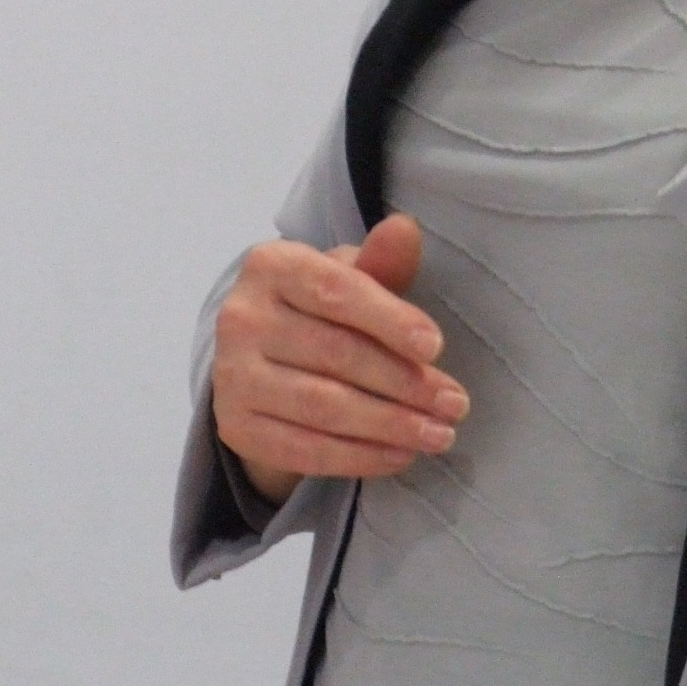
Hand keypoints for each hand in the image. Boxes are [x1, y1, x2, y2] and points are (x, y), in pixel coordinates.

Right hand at [210, 213, 469, 505]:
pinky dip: (357, 456)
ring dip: (389, 425)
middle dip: (404, 383)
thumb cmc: (324, 308)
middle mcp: (241, 318)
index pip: (336, 292)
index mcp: (271, 266)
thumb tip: (404, 229)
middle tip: (455, 403)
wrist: (265, 356)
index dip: (390, 320)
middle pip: (335, 354)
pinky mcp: (235, 427)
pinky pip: (303, 449)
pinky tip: (400, 455)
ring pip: (322, 407)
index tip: (437, 348)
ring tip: (438, 434)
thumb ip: (380, 261)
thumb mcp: (351, 276)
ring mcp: (231, 376)